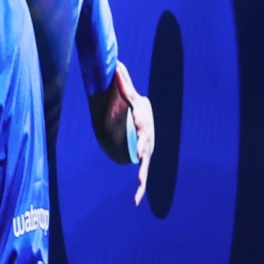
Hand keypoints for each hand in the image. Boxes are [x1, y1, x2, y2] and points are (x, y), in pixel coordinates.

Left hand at [111, 62, 154, 204]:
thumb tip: (115, 62)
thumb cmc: (134, 105)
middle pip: (147, 143)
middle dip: (144, 150)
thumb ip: (122, 81)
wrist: (142, 118)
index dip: (141, 128)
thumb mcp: (129, 93)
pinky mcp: (142, 160)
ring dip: (142, 173)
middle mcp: (148, 136)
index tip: (139, 132)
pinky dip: (140, 188)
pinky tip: (135, 200)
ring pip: (145, 163)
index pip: (142, 123)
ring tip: (139, 184)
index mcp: (144, 120)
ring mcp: (147, 149)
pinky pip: (142, 173)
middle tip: (139, 155)